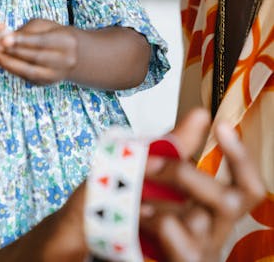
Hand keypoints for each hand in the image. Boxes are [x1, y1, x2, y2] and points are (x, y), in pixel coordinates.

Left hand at [0, 19, 76, 84]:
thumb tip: (6, 37)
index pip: (42, 42)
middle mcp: (65, 61)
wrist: (72, 55)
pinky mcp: (46, 83)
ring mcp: (56, 75)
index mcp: (66, 42)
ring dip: (9, 64)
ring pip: (30, 71)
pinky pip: (27, 77)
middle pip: (35, 58)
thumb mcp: (45, 26)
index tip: (4, 39)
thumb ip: (28, 30)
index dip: (22, 41)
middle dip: (13, 52)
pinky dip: (12, 70)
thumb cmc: (53, 34)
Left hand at [140, 108, 265, 261]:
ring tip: (133, 191)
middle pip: (229, 203)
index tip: (222, 126)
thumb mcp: (160, 176)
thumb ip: (180, 147)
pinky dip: (152, 216)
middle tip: (149, 161)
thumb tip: (202, 113)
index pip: (250, 188)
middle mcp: (215, 233)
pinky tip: (136, 214)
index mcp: (215, 209)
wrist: (112, 243)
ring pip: (196, 219)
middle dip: (186, 174)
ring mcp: (200, 252)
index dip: (242, 159)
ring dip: (158, 197)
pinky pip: (173, 232)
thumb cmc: (143, 213)